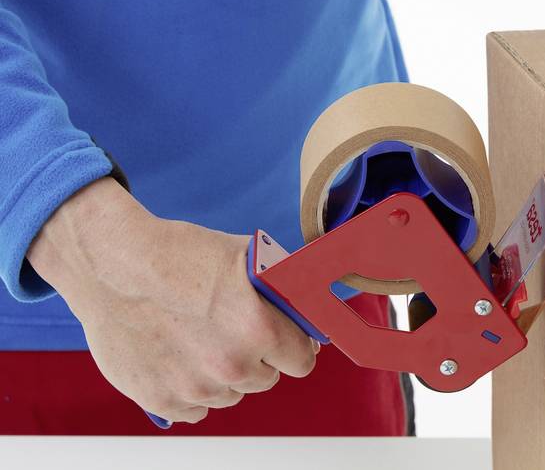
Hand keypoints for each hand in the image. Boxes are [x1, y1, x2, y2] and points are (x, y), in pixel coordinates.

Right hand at [27, 178, 318, 423]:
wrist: (112, 262)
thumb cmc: (177, 254)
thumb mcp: (248, 257)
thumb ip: (286, 289)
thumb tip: (312, 306)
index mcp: (260, 329)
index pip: (302, 361)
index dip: (293, 347)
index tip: (283, 340)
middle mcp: (230, 365)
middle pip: (266, 379)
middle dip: (257, 358)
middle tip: (232, 331)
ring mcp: (194, 386)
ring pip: (230, 395)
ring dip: (223, 376)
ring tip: (199, 339)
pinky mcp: (160, 400)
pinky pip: (195, 411)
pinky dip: (191, 392)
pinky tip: (179, 359)